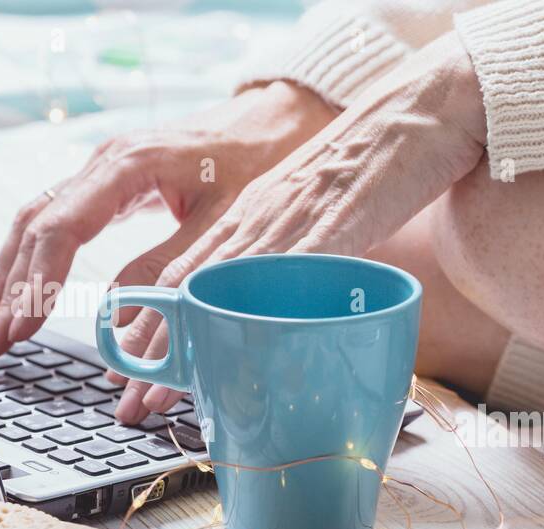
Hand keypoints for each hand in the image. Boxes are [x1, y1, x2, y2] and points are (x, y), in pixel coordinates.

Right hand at [0, 81, 336, 367]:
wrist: (268, 126)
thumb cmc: (254, 166)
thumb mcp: (221, 222)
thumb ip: (170, 266)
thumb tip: (123, 320)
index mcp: (128, 165)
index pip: (62, 227)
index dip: (40, 282)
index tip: (25, 325)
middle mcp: (102, 163)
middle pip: (35, 227)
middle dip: (11, 289)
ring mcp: (99, 172)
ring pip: (35, 223)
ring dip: (9, 277)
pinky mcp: (105, 186)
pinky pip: (54, 222)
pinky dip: (31, 261)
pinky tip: (14, 292)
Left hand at [127, 31, 487, 417]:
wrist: (414, 112)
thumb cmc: (376, 164)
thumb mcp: (318, 210)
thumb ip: (294, 252)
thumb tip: (287, 304)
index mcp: (249, 213)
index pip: (181, 272)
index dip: (150, 322)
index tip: (131, 368)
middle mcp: (255, 216)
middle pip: (184, 286)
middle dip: (151, 347)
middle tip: (129, 400)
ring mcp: (287, 222)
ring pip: (216, 287)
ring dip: (183, 345)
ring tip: (158, 395)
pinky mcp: (328, 229)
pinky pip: (278, 277)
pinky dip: (252, 315)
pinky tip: (233, 348)